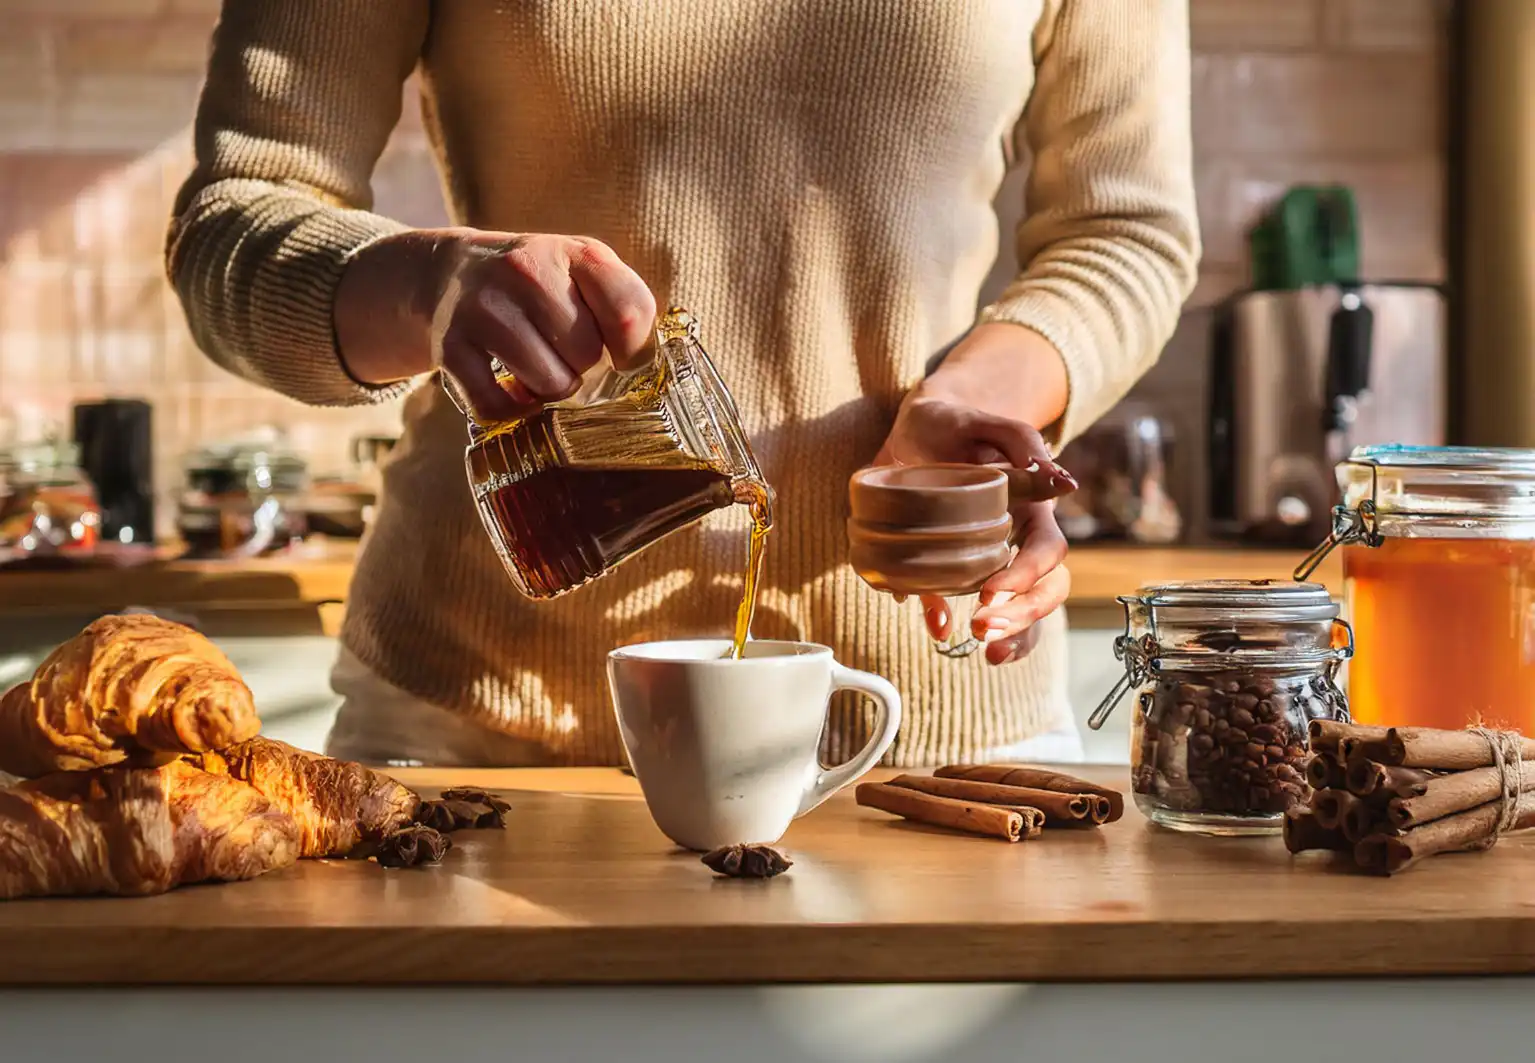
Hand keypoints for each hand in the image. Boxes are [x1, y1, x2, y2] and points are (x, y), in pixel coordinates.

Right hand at [335, 228, 656, 421]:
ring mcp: (484, 308)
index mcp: (575, 253)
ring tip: (540, 368)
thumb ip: (622, 307)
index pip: (629, 314)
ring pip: (549, 383)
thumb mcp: (583, 271)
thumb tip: (643, 369)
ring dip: (551, 390)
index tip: (620, 359)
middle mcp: (526, 271)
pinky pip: (496, 405)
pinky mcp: (450, 346)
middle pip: (587, 355)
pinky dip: (511, 411)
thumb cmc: (536, 283)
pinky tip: (514, 392)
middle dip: (584, 368)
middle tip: (565, 355)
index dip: (634, 352)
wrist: (449, 273)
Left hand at [873, 323, 1075, 665]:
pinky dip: (950, 620)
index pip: (1048, 550)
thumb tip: (1064, 481)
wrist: (920, 424)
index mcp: (1031, 506)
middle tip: (985, 630)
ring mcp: (990, 555)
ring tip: (987, 651)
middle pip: (1045, 588)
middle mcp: (1017, 537)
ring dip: (1012, 634)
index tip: (992, 590)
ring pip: (1020, 606)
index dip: (1028, 574)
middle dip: (1024, 616)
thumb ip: (1021, 441)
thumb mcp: (985, 419)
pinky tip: (937, 628)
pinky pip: (963, 602)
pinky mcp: (954, 564)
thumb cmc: (955, 420)